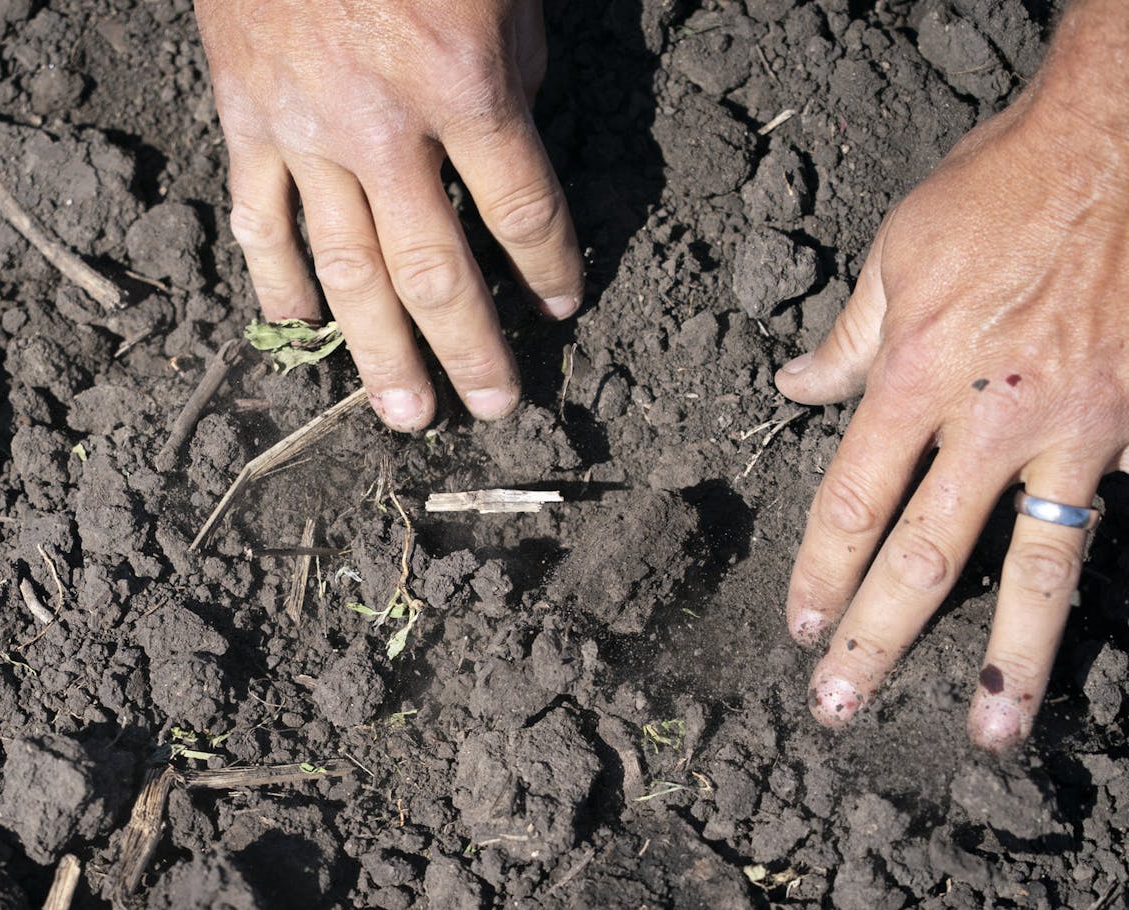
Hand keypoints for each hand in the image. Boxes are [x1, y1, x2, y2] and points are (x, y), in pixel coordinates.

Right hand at [196, 0, 582, 429]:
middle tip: (495, 409)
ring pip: (345, 270)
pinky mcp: (244, 119)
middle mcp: (384, 128)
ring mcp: (304, 131)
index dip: (550, 270)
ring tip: (406, 414)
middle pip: (435, 271)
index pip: (523, 213)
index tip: (562, 307)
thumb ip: (516, 72)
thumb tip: (515, 146)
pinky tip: (299, 330)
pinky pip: (260, 222)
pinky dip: (278, 283)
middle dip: (472, 349)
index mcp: (465, 84)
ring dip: (378, 352)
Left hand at [776, 0, 1128, 751]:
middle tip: (840, 709)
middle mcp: (992, 419)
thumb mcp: (898, 250)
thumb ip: (848, 337)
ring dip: (1010, 661)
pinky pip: (1099, 515)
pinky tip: (1060, 628)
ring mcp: (1076, 433)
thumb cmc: (1003, 187)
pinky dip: (1079, 570)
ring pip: (1039, 569)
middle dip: (878, 641)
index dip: (821, 572)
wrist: (1126, 144)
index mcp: (916, 375)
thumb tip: (795, 385)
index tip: (799, 627)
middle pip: (925, 557)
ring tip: (988, 733)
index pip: (852, 501)